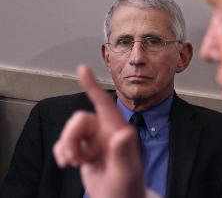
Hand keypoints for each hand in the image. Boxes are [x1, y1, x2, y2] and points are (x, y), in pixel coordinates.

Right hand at [53, 65, 144, 197]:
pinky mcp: (84, 149)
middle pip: (79, 120)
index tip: (83, 69)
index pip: (104, 104)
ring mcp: (95, 141)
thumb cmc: (127, 188)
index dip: (92, 86)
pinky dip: (62, 152)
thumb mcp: (125, 172)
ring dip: (67, 147)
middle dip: (72, 138)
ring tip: (76, 163)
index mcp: (118, 131)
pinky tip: (68, 163)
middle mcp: (106, 132)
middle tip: (78, 159)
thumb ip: (123, 153)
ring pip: (70, 131)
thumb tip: (124, 134)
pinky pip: (65, 142)